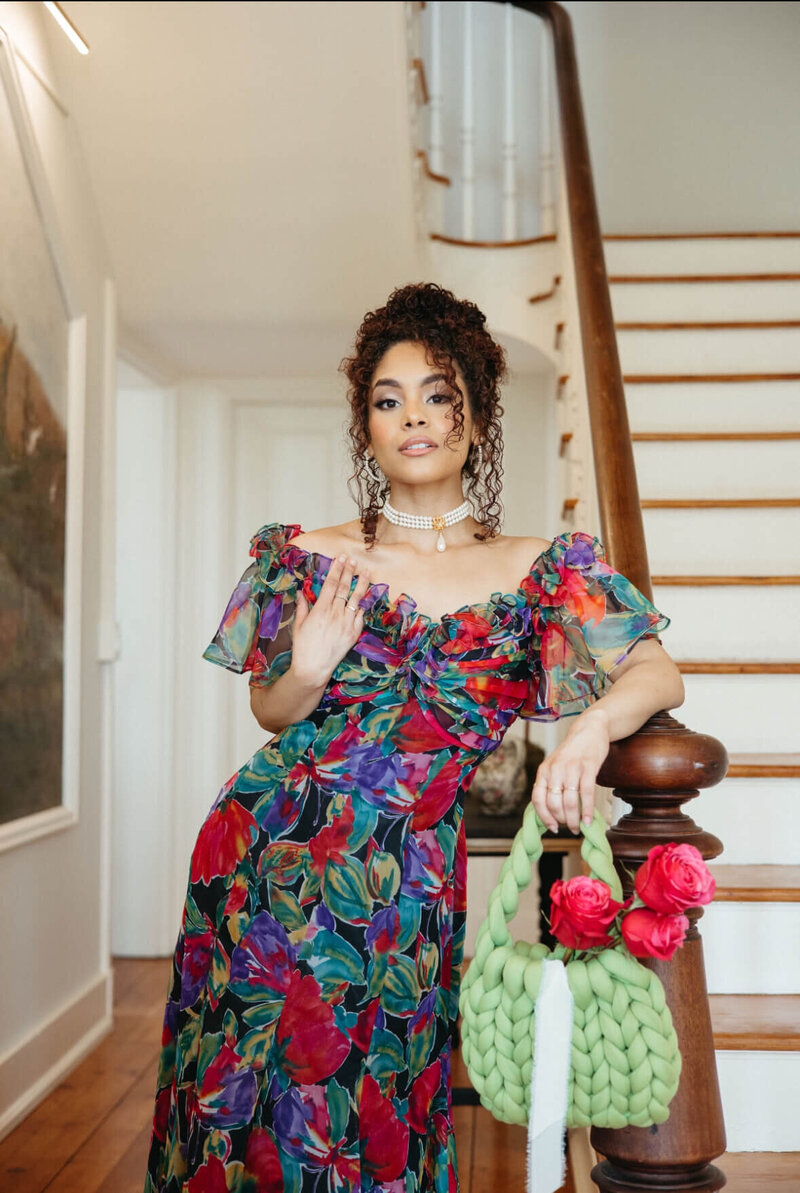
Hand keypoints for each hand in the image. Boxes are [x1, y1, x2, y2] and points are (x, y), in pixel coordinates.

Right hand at [290, 554, 370, 685]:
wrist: (314, 668)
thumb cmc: (303, 647)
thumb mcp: (298, 624)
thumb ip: (302, 606)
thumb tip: (301, 592)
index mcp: (321, 609)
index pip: (331, 584)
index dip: (337, 569)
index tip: (341, 558)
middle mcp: (335, 614)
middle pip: (344, 587)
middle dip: (349, 571)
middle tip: (353, 560)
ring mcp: (347, 623)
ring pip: (356, 599)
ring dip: (362, 584)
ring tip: (366, 572)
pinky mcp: (354, 633)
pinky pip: (361, 615)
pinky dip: (363, 605)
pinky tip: (365, 596)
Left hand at [531, 708, 610, 832]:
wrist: (589, 730)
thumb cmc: (572, 753)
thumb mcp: (555, 766)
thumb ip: (552, 785)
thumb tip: (552, 813)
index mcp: (544, 771)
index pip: (538, 798)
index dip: (544, 816)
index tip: (553, 827)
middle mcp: (554, 769)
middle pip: (554, 803)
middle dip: (562, 820)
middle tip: (571, 828)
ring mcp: (571, 768)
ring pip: (569, 801)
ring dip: (574, 819)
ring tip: (579, 827)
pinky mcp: (588, 766)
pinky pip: (586, 793)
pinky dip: (587, 810)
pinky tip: (589, 820)